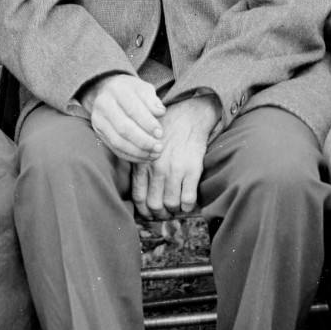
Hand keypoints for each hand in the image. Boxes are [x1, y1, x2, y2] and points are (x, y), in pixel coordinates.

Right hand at [83, 74, 164, 163]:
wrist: (109, 90)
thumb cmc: (132, 91)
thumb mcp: (144, 88)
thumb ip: (152, 100)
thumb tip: (160, 112)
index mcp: (117, 89)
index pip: (132, 110)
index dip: (147, 124)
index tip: (160, 133)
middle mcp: (104, 104)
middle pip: (124, 128)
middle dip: (144, 141)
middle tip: (159, 147)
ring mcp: (98, 120)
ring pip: (118, 141)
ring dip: (138, 152)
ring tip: (154, 155)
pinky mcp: (99, 132)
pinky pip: (115, 149)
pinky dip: (131, 156)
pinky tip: (145, 157)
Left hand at [131, 95, 220, 219]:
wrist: (188, 116)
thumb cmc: (165, 131)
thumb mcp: (143, 146)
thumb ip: (140, 166)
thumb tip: (140, 190)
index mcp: (143, 164)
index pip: (139, 197)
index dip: (143, 210)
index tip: (149, 213)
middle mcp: (157, 169)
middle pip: (154, 204)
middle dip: (159, 213)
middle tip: (164, 213)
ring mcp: (175, 171)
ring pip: (171, 204)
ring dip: (174, 210)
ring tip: (176, 207)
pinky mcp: (192, 170)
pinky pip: (188, 199)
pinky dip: (188, 206)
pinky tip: (188, 202)